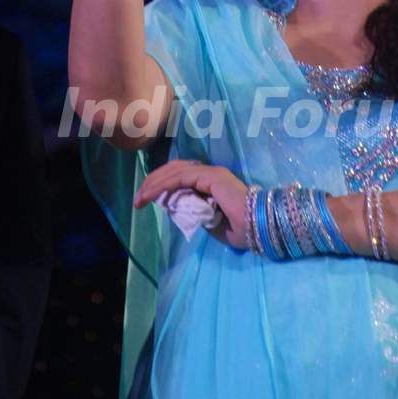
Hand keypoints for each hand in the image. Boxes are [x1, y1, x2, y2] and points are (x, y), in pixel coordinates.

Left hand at [134, 160, 248, 250]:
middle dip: (153, 181)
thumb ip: (195, 213)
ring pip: (175, 171)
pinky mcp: (211, 177)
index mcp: (211, 181)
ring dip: (154, 184)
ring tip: (139, 198)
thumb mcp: (210, 222)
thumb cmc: (241, 229)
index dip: (162, 183)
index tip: (146, 199)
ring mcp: (211, 173)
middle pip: (174, 169)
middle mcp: (210, 173)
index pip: (181, 175)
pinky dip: (163, 185)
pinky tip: (150, 195)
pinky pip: (181, 178)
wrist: (260, 228)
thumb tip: (177, 209)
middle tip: (138, 199)